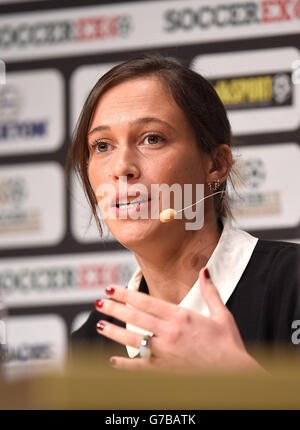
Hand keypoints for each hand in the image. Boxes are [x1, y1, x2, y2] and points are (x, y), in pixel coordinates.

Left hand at [95, 268, 265, 372]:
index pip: (147, 302)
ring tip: (99, 324)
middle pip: (135, 318)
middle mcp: (170, 333)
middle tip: (99, 302)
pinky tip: (112, 360)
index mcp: (182, 316)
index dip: (126, 295)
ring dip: (114, 331)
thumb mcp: (222, 314)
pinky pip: (140, 367)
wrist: (235, 375)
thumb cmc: (229, 345)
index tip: (112, 289)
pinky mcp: (166, 370)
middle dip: (115, 309)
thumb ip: (210, 292)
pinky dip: (125, 364)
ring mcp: (166, 352)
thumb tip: (204, 272)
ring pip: (133, 340)